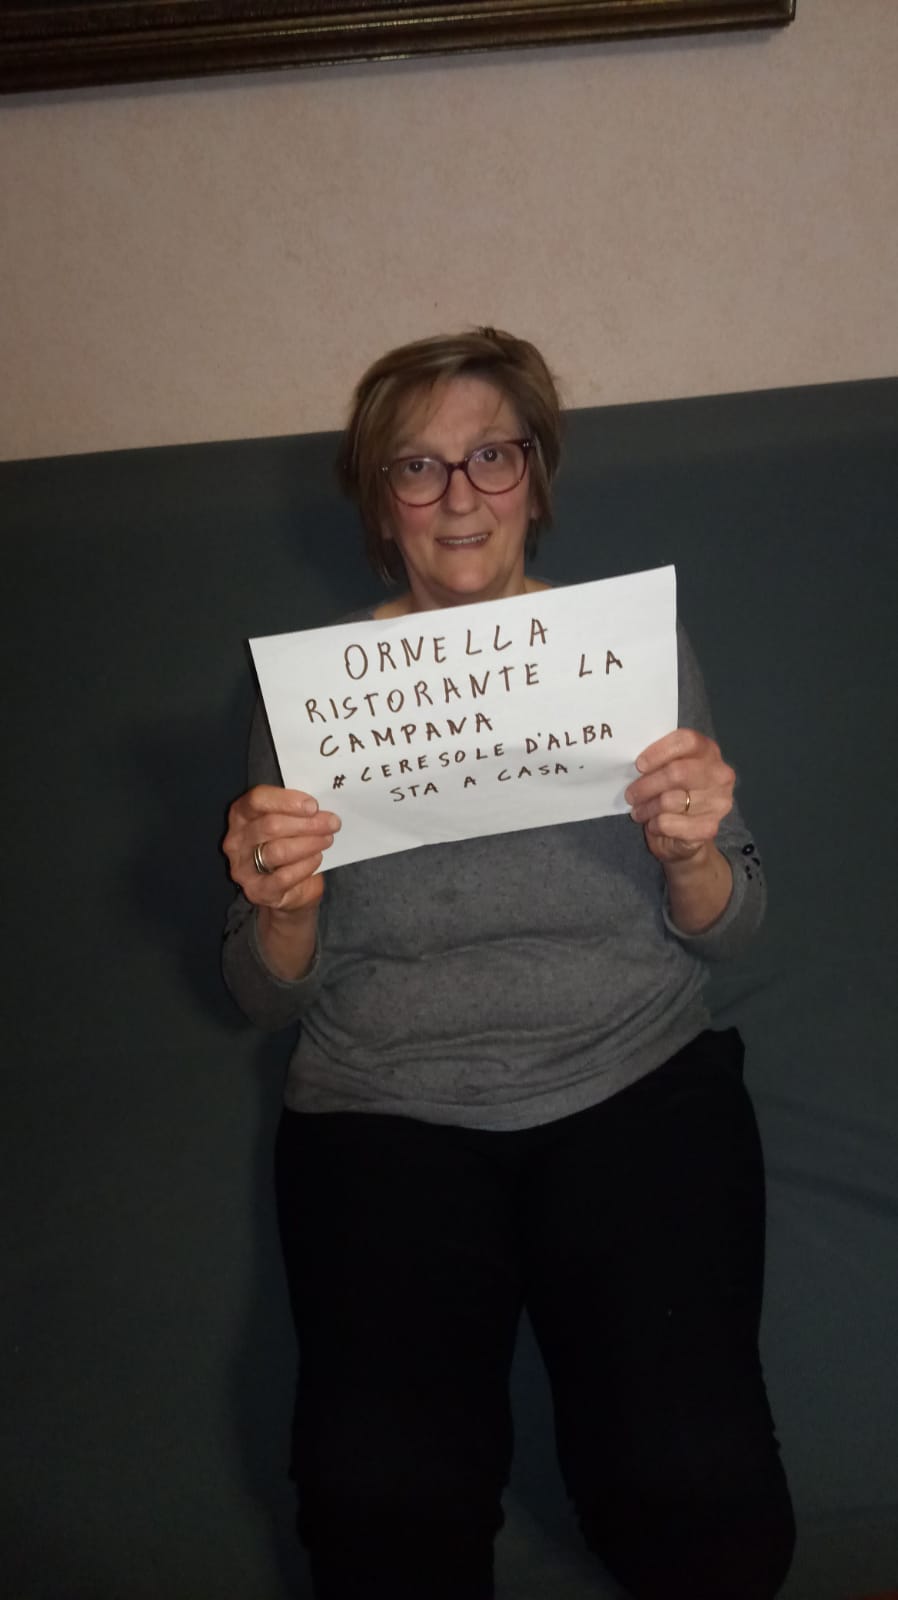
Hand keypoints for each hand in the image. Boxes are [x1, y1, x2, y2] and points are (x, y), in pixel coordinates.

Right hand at [222, 785, 340, 914]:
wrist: (288, 889)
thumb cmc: (287, 845)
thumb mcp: (287, 822)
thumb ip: (296, 810)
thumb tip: (321, 807)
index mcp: (241, 815)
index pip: (257, 800)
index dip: (286, 801)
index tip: (313, 805)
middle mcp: (237, 840)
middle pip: (271, 825)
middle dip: (307, 824)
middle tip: (332, 823)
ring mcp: (244, 868)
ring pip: (278, 851)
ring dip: (309, 843)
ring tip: (327, 839)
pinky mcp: (257, 890)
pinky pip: (284, 876)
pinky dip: (305, 866)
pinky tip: (317, 858)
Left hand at [624, 729, 734, 866]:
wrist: (686, 836)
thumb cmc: (673, 794)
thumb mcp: (666, 770)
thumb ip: (658, 760)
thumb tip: (633, 762)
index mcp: (709, 751)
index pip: (687, 741)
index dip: (659, 752)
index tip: (639, 765)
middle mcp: (720, 775)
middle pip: (677, 772)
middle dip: (647, 785)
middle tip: (631, 794)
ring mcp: (718, 802)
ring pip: (669, 801)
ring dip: (646, 807)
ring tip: (638, 811)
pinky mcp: (709, 827)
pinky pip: (669, 823)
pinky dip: (655, 824)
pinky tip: (653, 824)